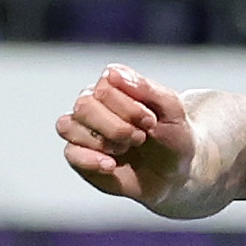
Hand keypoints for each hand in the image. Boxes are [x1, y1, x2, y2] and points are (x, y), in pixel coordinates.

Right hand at [55, 65, 215, 217]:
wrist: (177, 172)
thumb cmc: (173, 136)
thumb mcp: (172, 110)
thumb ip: (146, 87)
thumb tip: (112, 73)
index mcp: (112, 87)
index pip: (104, 86)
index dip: (130, 107)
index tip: (152, 121)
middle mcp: (91, 105)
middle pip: (84, 106)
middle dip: (118, 126)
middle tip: (141, 137)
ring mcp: (82, 130)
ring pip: (68, 126)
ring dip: (105, 141)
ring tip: (126, 149)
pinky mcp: (79, 156)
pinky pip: (70, 153)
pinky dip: (90, 159)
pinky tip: (111, 164)